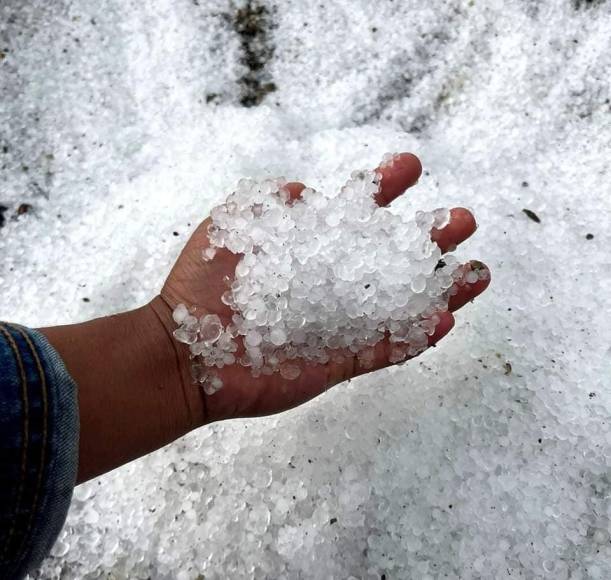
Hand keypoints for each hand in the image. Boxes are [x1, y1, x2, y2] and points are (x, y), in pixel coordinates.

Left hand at [151, 153, 489, 424]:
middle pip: (389, 255)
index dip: (383, 187)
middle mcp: (330, 281)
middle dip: (427, 236)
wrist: (189, 352)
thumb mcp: (230, 228)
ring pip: (399, 304)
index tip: (410, 166)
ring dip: (438, 289)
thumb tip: (301, 190)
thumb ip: (266, 203)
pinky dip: (414, 338)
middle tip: (461, 220)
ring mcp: (338, 322)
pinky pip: (384, 350)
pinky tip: (444, 322)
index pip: (354, 211)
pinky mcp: (337, 361)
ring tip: (476, 273)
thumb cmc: (202, 287)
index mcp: (309, 245)